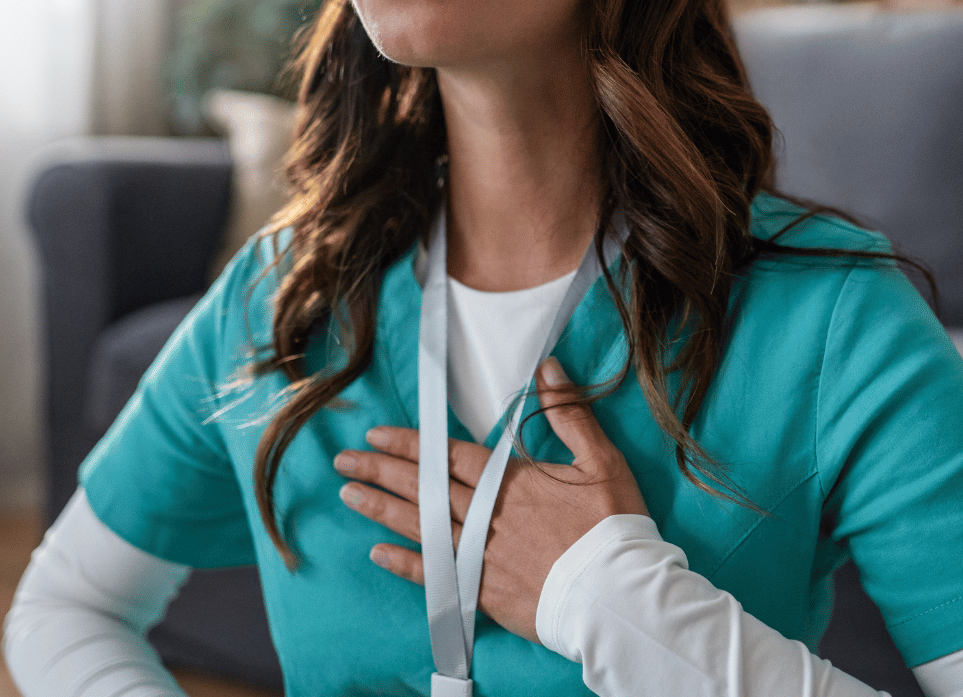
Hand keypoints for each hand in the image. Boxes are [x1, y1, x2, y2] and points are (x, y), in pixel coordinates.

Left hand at [333, 356, 649, 642]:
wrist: (618, 594)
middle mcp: (486, 515)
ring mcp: (481, 555)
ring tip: (349, 494)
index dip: (412, 444)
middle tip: (344, 459)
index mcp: (510, 482)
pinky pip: (435, 575)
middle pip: (425, 487)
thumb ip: (569, 414)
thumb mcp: (601, 460)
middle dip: (382, 470)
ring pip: (421, 526)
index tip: (377, 434)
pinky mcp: (484, 590)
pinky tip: (378, 553)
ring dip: (382, 508)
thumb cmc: (613, 526)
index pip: (449, 456)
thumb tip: (548, 368)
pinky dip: (405, 564)